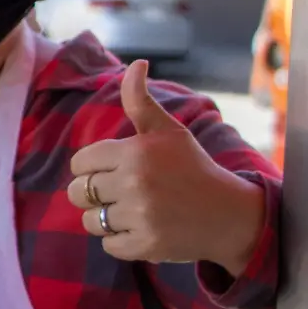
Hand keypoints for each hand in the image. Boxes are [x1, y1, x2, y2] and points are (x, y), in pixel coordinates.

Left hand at [67, 60, 266, 273]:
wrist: (229, 214)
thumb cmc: (192, 168)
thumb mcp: (168, 131)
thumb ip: (140, 101)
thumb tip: (136, 63)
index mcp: (135, 151)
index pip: (80, 163)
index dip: (92, 168)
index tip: (113, 171)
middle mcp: (134, 182)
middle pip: (77, 193)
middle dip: (93, 194)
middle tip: (121, 193)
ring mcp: (140, 215)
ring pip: (91, 220)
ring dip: (106, 219)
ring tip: (134, 211)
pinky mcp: (145, 244)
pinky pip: (108, 245)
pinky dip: (121, 241)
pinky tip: (144, 228)